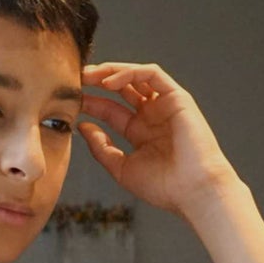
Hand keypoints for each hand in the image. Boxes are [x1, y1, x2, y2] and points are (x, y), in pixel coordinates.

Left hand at [78, 62, 242, 219]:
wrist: (193, 191)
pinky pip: (152, 74)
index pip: (111, 110)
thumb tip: (83, 127)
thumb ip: (101, 148)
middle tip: (75, 78)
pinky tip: (110, 82)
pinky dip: (130, 72)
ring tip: (88, 75)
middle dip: (98, 80)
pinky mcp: (177, 97)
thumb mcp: (122, 168)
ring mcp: (165, 105)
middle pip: (122, 88)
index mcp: (141, 132)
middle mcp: (153, 115)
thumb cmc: (163, 186)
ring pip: (136, 76)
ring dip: (111, 71)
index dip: (91, 103)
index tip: (70, 101)